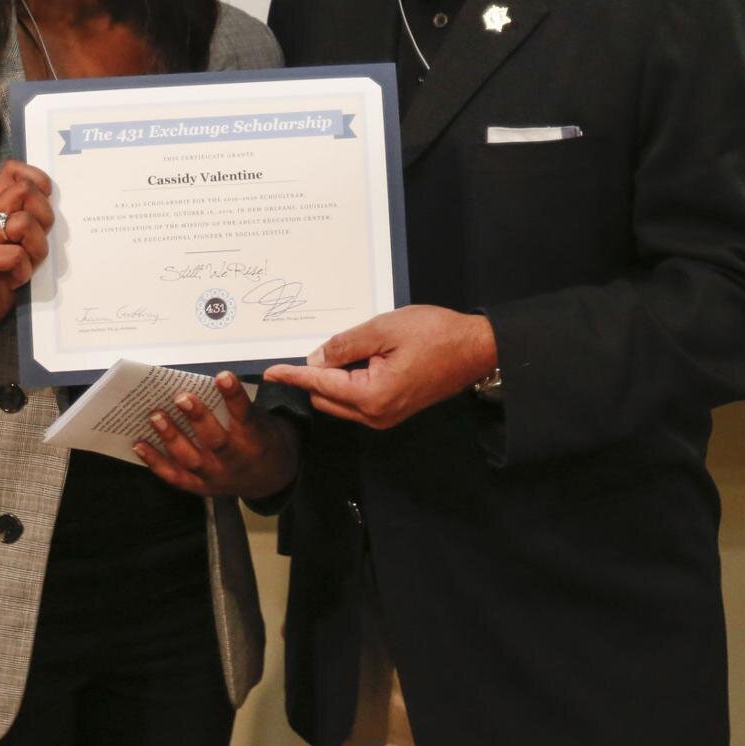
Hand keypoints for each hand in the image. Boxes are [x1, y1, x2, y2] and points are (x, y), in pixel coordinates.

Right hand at [0, 159, 53, 345]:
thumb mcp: (21, 251)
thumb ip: (31, 228)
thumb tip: (55, 206)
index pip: (12, 171)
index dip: (37, 179)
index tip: (46, 202)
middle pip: (24, 191)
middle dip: (44, 217)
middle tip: (36, 245)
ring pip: (23, 223)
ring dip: (35, 250)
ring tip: (24, 268)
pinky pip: (14, 255)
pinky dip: (22, 272)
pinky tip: (12, 282)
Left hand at [133, 371, 299, 499]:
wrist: (269, 478)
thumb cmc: (259, 439)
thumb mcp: (262, 417)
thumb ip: (243, 401)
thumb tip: (225, 377)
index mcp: (254, 438)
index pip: (245, 413)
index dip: (234, 395)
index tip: (222, 376)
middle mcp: (234, 460)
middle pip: (215, 440)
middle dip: (198, 418)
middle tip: (181, 397)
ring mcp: (215, 476)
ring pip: (191, 459)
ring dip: (171, 437)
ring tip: (155, 416)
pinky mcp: (200, 486)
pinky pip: (175, 476)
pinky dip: (155, 462)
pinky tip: (139, 444)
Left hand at [263, 305, 497, 429]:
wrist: (476, 349)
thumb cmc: (435, 334)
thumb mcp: (384, 329)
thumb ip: (345, 344)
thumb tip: (315, 359)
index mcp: (372, 396)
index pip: (320, 384)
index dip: (293, 375)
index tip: (269, 372)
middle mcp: (376, 415)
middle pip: (326, 398)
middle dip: (312, 377)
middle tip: (309, 349)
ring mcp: (386, 416)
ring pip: (340, 401)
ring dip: (331, 380)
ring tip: (337, 350)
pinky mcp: (394, 410)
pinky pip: (358, 400)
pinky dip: (348, 382)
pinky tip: (354, 359)